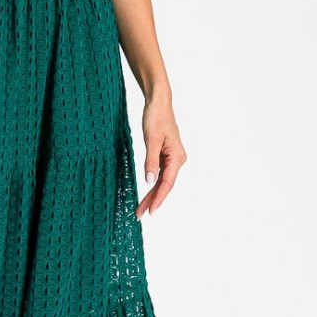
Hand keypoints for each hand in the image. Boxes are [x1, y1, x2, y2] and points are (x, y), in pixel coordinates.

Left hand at [135, 95, 186, 216]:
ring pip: (161, 181)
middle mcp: (177, 159)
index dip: (158, 198)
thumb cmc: (156, 117)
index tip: (150, 211)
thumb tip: (149, 181)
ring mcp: (171, 158)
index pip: (167, 183)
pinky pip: (159, 174)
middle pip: (164, 185)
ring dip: (151, 194)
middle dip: (152, 200)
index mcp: (177, 157)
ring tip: (140, 208)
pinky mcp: (165, 155)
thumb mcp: (151, 139)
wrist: (158, 103)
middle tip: (139, 214)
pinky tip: (146, 193)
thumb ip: (150, 161)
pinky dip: (152, 184)